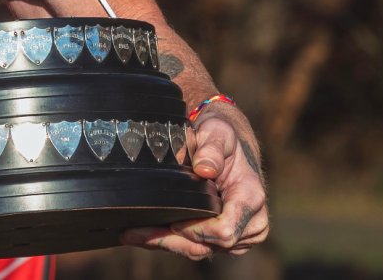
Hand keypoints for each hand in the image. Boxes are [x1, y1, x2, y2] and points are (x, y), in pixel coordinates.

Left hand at [121, 111, 268, 258]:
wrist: (229, 146)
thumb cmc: (222, 137)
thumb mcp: (218, 132)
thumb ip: (212, 148)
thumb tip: (204, 168)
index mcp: (250, 197)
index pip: (224, 230)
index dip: (196, 230)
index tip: (172, 221)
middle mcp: (250, 221)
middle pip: (207, 246)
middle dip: (169, 240)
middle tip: (133, 232)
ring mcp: (239, 234)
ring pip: (199, 250)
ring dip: (165, 243)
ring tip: (132, 234)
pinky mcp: (226, 239)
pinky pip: (197, 247)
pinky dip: (171, 241)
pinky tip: (145, 233)